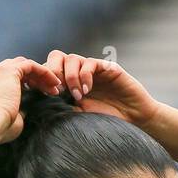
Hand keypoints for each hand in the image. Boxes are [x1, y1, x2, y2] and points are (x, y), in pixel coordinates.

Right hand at [0, 56, 61, 143]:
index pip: (6, 79)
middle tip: (48, 91)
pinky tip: (54, 82)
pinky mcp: (9, 70)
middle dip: (33, 79)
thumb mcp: (8, 119)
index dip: (23, 85)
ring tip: (54, 88)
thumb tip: (25, 110)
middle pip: (15, 69)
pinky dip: (43, 72)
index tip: (37, 96)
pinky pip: (30, 65)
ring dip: (40, 75)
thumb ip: (16, 111)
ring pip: (24, 65)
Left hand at [43, 50, 159, 128]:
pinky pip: (90, 63)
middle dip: (53, 71)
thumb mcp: (80, 116)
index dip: (45, 79)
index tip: (47, 96)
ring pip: (72, 59)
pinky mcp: (106, 67)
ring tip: (78, 95)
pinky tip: (87, 90)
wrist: (134, 119)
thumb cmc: (107, 121)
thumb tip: (44, 106)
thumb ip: (64, 107)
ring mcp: (92, 69)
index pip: (50, 71)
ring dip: (71, 77)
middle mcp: (78, 72)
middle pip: (57, 57)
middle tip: (58, 90)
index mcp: (69, 83)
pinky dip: (85, 76)